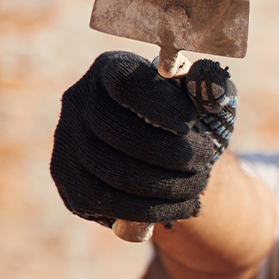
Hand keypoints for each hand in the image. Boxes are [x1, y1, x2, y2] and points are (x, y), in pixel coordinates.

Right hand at [50, 51, 237, 226]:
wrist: (162, 154)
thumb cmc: (183, 118)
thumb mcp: (201, 98)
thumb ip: (209, 88)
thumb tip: (210, 83)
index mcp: (110, 69)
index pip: (127, 85)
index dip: (160, 107)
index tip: (189, 126)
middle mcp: (79, 100)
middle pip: (119, 133)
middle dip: (171, 153)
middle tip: (205, 161)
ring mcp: (67, 142)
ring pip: (113, 173)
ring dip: (165, 185)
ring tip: (199, 185)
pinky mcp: (69, 182)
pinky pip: (106, 203)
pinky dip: (149, 209)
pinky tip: (181, 206)